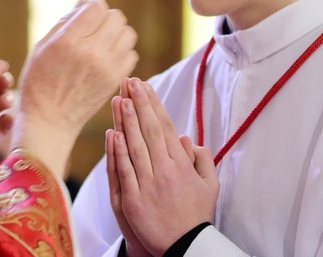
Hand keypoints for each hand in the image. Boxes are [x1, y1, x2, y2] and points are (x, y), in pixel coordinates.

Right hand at [13, 0, 138, 176]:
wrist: (49, 120)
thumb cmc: (40, 80)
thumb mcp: (42, 46)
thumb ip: (64, 22)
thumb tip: (84, 3)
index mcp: (69, 41)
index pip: (96, 7)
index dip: (91, 7)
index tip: (84, 16)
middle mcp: (91, 52)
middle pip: (116, 16)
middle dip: (105, 18)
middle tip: (93, 29)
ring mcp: (107, 67)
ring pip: (128, 33)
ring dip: (116, 33)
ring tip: (102, 42)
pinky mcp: (116, 80)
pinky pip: (131, 54)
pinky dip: (122, 52)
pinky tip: (107, 58)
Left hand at [111, 78, 217, 254]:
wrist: (186, 247)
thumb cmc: (197, 214)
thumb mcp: (210, 185)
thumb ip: (201, 159)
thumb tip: (185, 138)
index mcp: (181, 165)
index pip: (165, 128)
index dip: (154, 105)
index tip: (146, 86)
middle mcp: (165, 171)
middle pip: (149, 131)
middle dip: (139, 104)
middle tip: (130, 82)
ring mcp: (148, 186)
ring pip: (135, 147)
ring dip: (127, 121)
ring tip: (119, 98)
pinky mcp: (134, 201)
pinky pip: (124, 171)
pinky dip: (117, 152)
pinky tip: (113, 133)